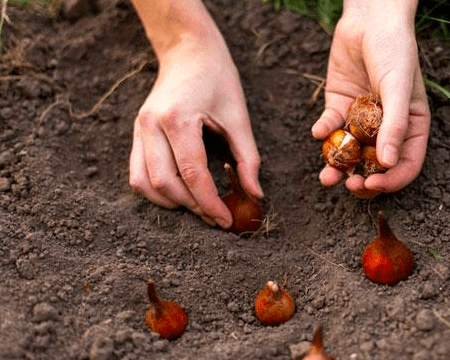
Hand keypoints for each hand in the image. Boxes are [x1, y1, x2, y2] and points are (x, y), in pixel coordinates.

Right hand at [129, 33, 262, 227]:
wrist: (188, 51)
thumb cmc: (218, 79)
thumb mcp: (239, 117)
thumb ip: (248, 159)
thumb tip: (256, 196)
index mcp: (178, 118)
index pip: (192, 173)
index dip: (210, 203)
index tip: (227, 220)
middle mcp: (150, 124)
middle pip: (164, 183)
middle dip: (192, 206)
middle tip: (216, 216)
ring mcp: (139, 129)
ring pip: (144, 184)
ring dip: (171, 202)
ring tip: (199, 206)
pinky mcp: (136, 133)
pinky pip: (137, 174)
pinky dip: (157, 191)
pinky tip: (181, 193)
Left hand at [312, 0, 429, 197]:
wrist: (369, 19)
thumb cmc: (394, 51)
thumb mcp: (399, 88)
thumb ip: (395, 126)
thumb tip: (388, 164)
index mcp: (410, 127)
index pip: (405, 164)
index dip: (391, 181)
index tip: (373, 185)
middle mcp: (386, 128)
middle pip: (375, 165)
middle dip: (361, 179)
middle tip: (349, 186)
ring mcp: (361, 120)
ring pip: (349, 152)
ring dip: (337, 166)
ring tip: (326, 177)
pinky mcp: (339, 107)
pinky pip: (330, 127)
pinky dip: (323, 132)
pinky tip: (318, 131)